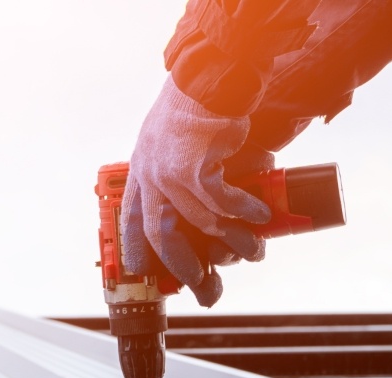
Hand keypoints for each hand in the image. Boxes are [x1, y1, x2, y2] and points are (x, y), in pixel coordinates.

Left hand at [122, 77, 272, 306]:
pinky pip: (223, 203)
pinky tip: (261, 217)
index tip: (142, 272)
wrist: (210, 76)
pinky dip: (245, 213)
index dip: (136, 250)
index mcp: (141, 170)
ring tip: (253, 250)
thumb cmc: (196, 105)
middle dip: (184, 267)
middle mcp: (150, 175)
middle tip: (204, 287)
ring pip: (201, 225)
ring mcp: (170, 174)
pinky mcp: (196, 169)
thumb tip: (215, 208)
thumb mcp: (171, 139)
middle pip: (161, 236)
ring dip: (232, 241)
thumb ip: (181, 172)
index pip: (130, 220)